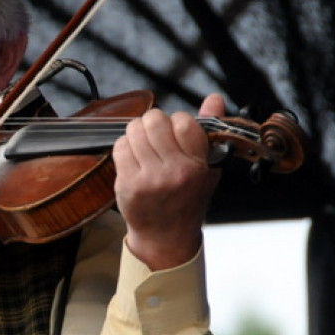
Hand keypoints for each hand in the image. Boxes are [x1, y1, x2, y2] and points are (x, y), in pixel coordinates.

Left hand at [112, 93, 224, 269]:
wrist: (166, 236)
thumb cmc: (187, 198)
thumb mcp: (208, 167)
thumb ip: (209, 130)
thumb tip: (214, 98)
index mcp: (199, 164)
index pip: (183, 121)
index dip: (176, 122)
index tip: (175, 134)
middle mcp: (176, 171)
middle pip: (154, 119)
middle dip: (152, 123)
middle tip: (155, 138)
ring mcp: (150, 178)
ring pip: (134, 130)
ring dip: (137, 134)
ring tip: (144, 149)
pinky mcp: (128, 184)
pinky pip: (120, 146)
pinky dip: (124, 148)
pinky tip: (133, 160)